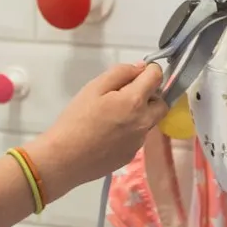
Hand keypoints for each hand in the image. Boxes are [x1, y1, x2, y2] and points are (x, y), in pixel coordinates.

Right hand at [27, 61, 167, 202]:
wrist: (64, 159)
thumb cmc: (76, 120)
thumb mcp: (93, 88)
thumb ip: (120, 73)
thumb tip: (140, 68)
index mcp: (135, 102)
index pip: (157, 77)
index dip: (150, 70)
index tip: (137, 73)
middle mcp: (144, 122)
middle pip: (161, 103)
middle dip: (150, 95)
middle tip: (127, 95)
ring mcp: (139, 141)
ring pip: (149, 121)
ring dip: (140, 113)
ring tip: (113, 116)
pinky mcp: (131, 155)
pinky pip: (138, 136)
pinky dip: (130, 130)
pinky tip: (108, 133)